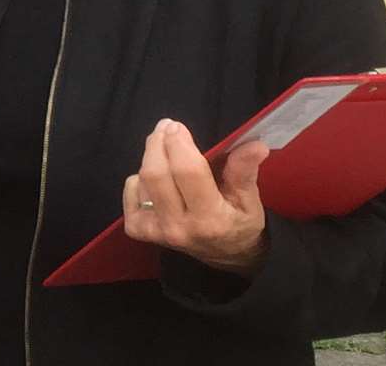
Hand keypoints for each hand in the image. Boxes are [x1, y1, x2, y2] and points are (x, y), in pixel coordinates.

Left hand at [123, 118, 270, 274]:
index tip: (177, 126)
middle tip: (166, 126)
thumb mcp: (250, 202)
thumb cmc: (239, 224)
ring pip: (141, 181)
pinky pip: (130, 194)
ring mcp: (156, 231)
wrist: (227, 258)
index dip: (179, 144)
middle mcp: (178, 227)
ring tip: (167, 154)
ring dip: (151, 160)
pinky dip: (137, 180)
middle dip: (158, 143)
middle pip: (155, 174)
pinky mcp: (140, 230)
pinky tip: (154, 181)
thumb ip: (245, 172)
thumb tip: (255, 145)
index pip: (187, 173)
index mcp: (210, 219)